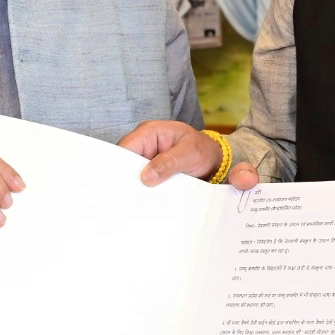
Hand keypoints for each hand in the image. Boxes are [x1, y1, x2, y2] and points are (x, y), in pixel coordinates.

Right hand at [117, 120, 260, 188]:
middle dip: (125, 177)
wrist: (214, 161)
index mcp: (150, 131)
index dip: (119, 164)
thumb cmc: (203, 150)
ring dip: (133, 185)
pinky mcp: (150, 171)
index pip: (126, 146)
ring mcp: (146, 157)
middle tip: (125, 197)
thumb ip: (169, 162)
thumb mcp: (190, 153)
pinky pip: (140, 180)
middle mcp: (144, 143)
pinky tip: (141, 201)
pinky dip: (141, 189)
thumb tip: (146, 176)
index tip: (120, 183)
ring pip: (130, 172)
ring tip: (132, 202)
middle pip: (124, 161)